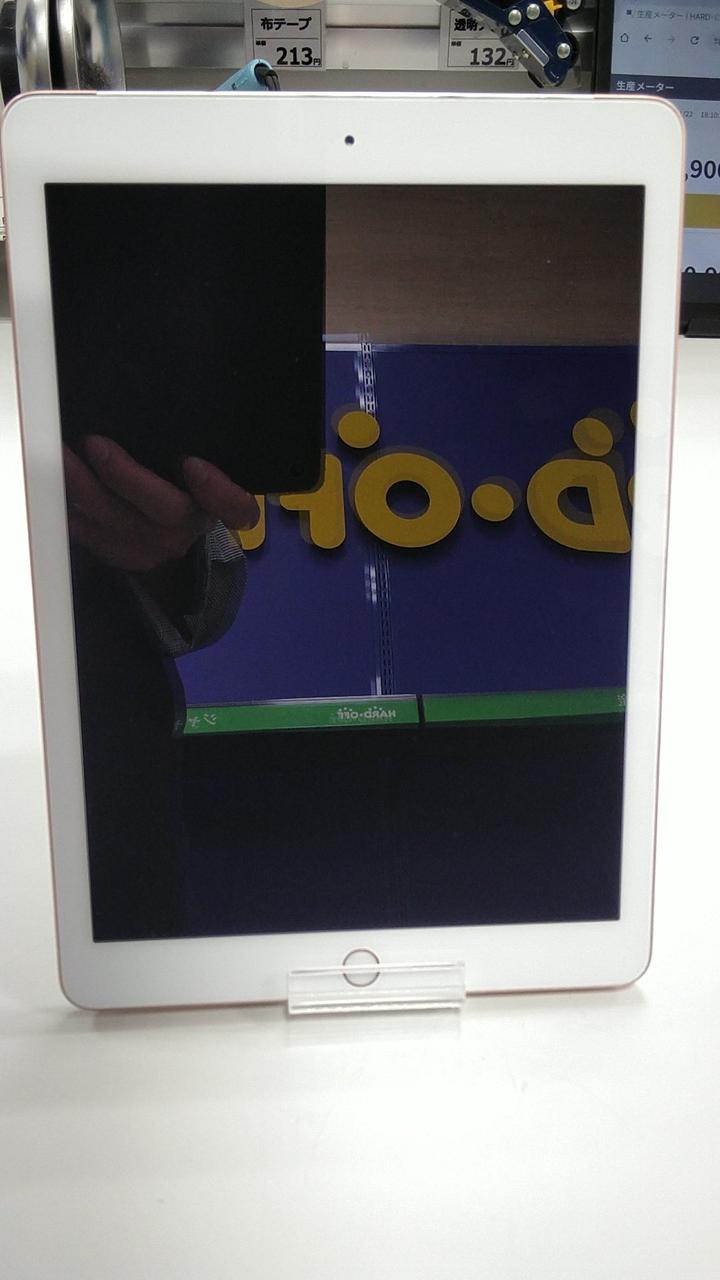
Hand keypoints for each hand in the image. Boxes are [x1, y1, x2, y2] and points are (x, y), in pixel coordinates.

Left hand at [64, 435, 259, 572]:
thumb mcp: (197, 472)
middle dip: (126, 477)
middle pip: (163, 510)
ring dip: (83, 486)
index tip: (192, 464)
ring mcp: (153, 547)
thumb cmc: (183, 488)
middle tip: (96, 445)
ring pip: (116, 520)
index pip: (233, 506)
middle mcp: (187, 529)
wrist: (169, 539)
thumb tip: (153, 395)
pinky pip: (92, 535)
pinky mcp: (123, 555)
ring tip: (61, 454)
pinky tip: (56, 484)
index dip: (216, 490)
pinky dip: (72, 509)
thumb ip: (189, 450)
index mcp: (216, 506)